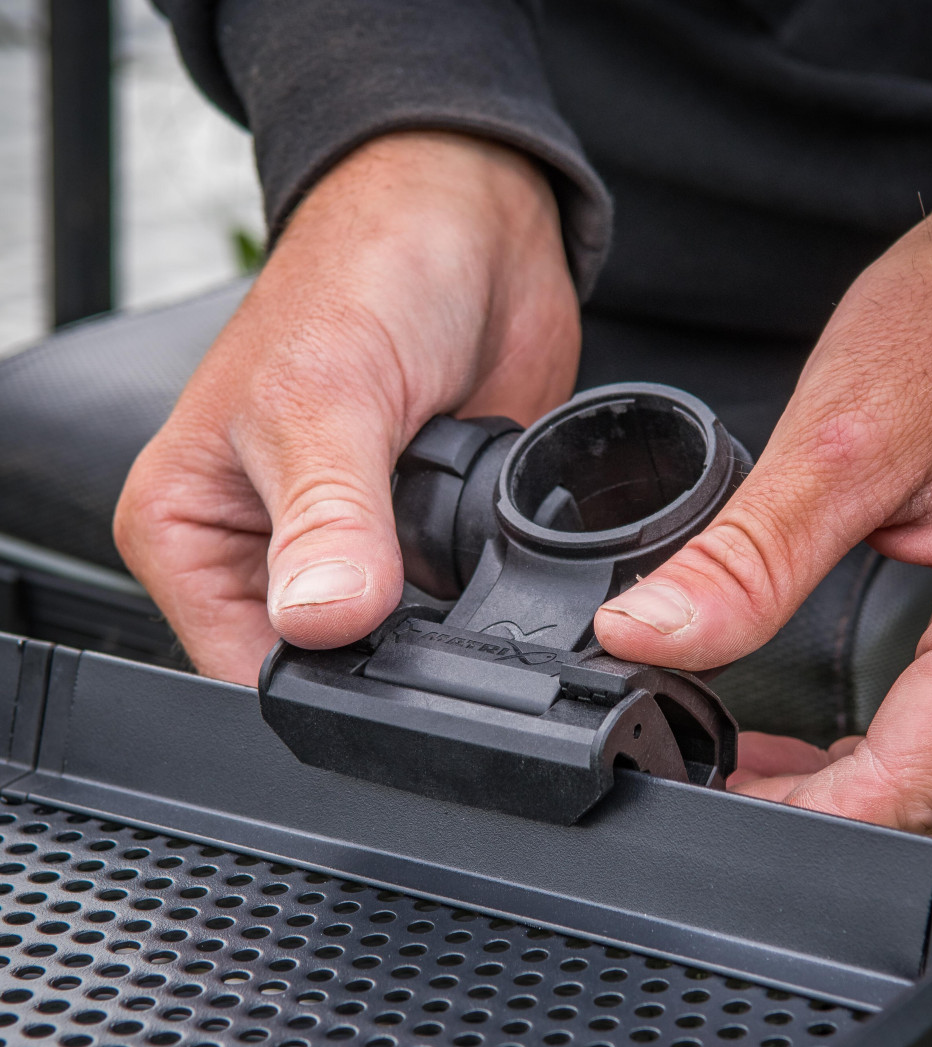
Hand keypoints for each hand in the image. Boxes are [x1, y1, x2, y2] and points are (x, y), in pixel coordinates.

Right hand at [114, 131, 579, 683]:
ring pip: (389, 649)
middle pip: (316, 666)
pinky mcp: (419, 546)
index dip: (308, 676)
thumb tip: (324, 618)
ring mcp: (346, 554)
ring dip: (432, 626)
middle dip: (376, 655)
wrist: (465, 226)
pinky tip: (485, 553)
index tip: (374, 652)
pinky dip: (476, 601)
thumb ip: (325, 519)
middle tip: (425, 590)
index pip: (236, 663)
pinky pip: (450, 616)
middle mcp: (260, 551)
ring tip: (453, 551)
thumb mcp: (322, 399)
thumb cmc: (361, 276)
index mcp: (187, 525)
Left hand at [595, 120, 931, 840]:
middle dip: (817, 811)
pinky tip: (812, 743)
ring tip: (744, 768)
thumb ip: (748, 555)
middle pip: (931, 795)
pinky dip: (877, 754)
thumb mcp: (844, 436)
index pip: (914, 776)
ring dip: (845, 791)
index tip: (715, 798)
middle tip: (712, 784)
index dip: (808, 811)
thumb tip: (647, 637)